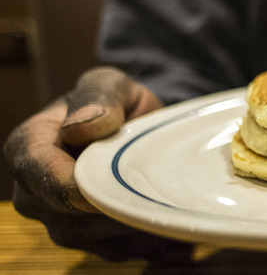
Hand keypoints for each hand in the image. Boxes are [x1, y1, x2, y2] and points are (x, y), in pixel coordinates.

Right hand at [3, 67, 191, 260]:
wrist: (134, 127)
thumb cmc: (115, 103)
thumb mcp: (110, 84)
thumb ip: (98, 97)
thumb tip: (80, 127)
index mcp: (28, 148)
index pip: (40, 174)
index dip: (72, 186)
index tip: (109, 185)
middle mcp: (34, 193)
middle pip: (68, 215)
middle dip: (112, 206)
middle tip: (155, 193)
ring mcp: (59, 221)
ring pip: (94, 239)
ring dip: (132, 226)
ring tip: (168, 205)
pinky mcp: (88, 240)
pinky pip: (116, 251)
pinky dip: (146, 240)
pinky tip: (170, 221)